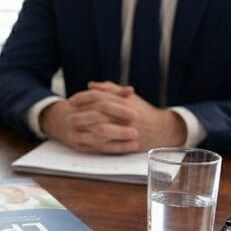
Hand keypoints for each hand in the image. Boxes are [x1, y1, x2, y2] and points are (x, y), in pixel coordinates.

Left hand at [40, 81, 184, 152]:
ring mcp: (125, 130)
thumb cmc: (142, 111)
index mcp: (124, 101)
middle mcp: (125, 115)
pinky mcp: (125, 143)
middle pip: (96, 114)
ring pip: (99, 130)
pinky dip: (91, 144)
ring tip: (71, 129)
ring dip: (83, 130)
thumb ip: (109, 89)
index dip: (83, 98)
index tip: (71, 100)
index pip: (99, 97)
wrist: (162, 130)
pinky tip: (81, 142)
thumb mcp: (128, 97)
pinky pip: (105, 145)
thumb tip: (90, 85)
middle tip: (68, 116)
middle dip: (80, 115)